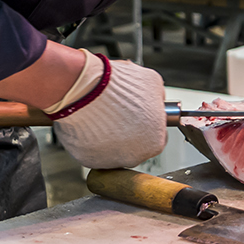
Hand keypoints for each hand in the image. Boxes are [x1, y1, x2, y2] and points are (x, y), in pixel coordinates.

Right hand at [47, 49, 167, 169]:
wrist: (85, 89)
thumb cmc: (116, 87)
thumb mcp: (152, 82)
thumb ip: (158, 98)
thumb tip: (156, 100)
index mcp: (155, 141)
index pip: (156, 137)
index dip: (146, 123)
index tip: (138, 115)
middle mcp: (134, 156)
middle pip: (134, 146)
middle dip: (128, 132)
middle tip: (118, 114)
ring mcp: (110, 161)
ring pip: (113, 151)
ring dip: (109, 137)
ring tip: (102, 116)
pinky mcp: (88, 160)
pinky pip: (92, 151)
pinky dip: (91, 140)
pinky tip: (90, 123)